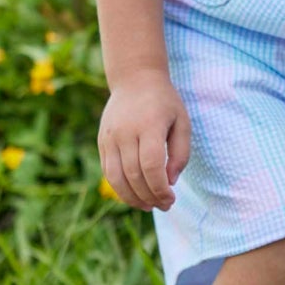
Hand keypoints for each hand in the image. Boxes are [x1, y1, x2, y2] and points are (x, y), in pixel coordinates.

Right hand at [97, 69, 191, 210]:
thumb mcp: (182, 122)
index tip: (171, 198)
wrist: (135, 79)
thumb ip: (181, 153)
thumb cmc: (164, 102)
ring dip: (133, 198)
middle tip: (164, 205)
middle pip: (134, 175)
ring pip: (117, 177)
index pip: (151, 166)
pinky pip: (108, 171)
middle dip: (150, 197)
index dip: (160, 188)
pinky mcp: (102, 141)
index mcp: (149, 125)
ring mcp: (110, 137)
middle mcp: (126, 131)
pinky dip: (120, 188)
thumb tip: (170, 182)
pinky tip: (134, 195)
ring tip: (149, 206)